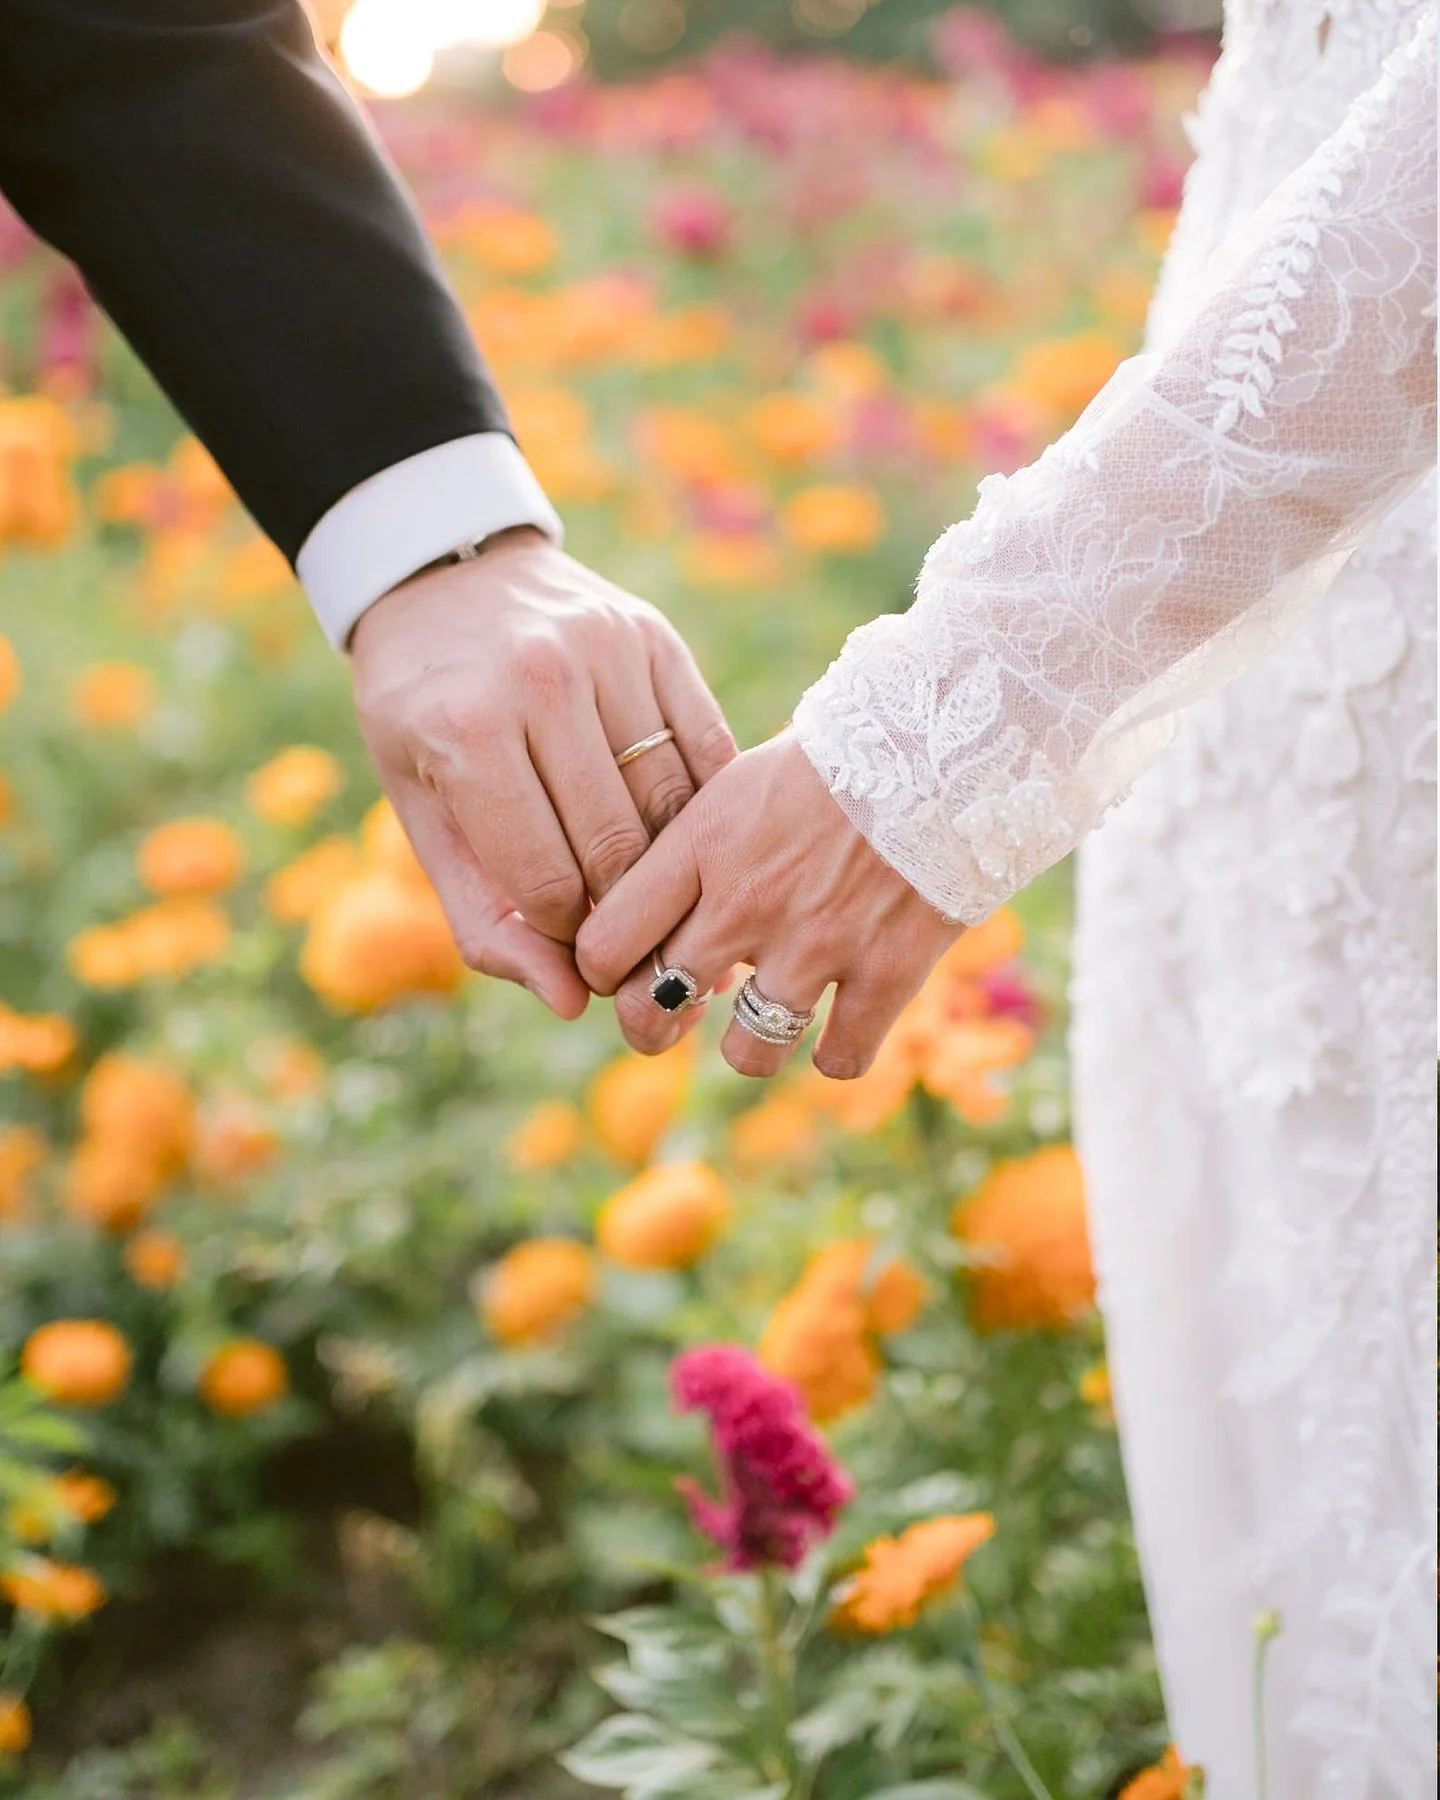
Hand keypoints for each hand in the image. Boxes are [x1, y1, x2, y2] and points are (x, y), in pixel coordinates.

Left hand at [350, 528, 736, 1017]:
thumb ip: (485, 920)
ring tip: (651, 887)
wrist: (442, 578)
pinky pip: (706, 750)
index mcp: (464, 731)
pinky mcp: (656, 638)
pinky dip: (705, 807)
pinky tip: (687, 834)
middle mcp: (539, 680)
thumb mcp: (425, 818)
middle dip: (621, 909)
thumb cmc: (424, 717)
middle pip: (617, 850)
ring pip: (670, 805)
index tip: (565, 939)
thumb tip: (570, 1001)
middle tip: (622, 929)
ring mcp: (605, 650)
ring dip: (668, 865)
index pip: (548, 883)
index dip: (564, 936)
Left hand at [576, 732, 960, 1074]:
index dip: (602, 969)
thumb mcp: (744, 781)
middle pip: (655, 1010)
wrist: (952, 737)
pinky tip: (842, 1028)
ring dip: (751, 1046)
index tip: (623, 967)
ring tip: (768, 1019)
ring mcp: (818, 943)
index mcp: (701, 845)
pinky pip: (840, 1060)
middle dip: (654, 1027)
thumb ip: (693, 848)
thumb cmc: (843, 753)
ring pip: (747, 1053)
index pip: (606, 942)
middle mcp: (746, 902)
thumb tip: (649, 911)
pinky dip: (837, 1055)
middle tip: (674, 1018)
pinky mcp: (888, 971)